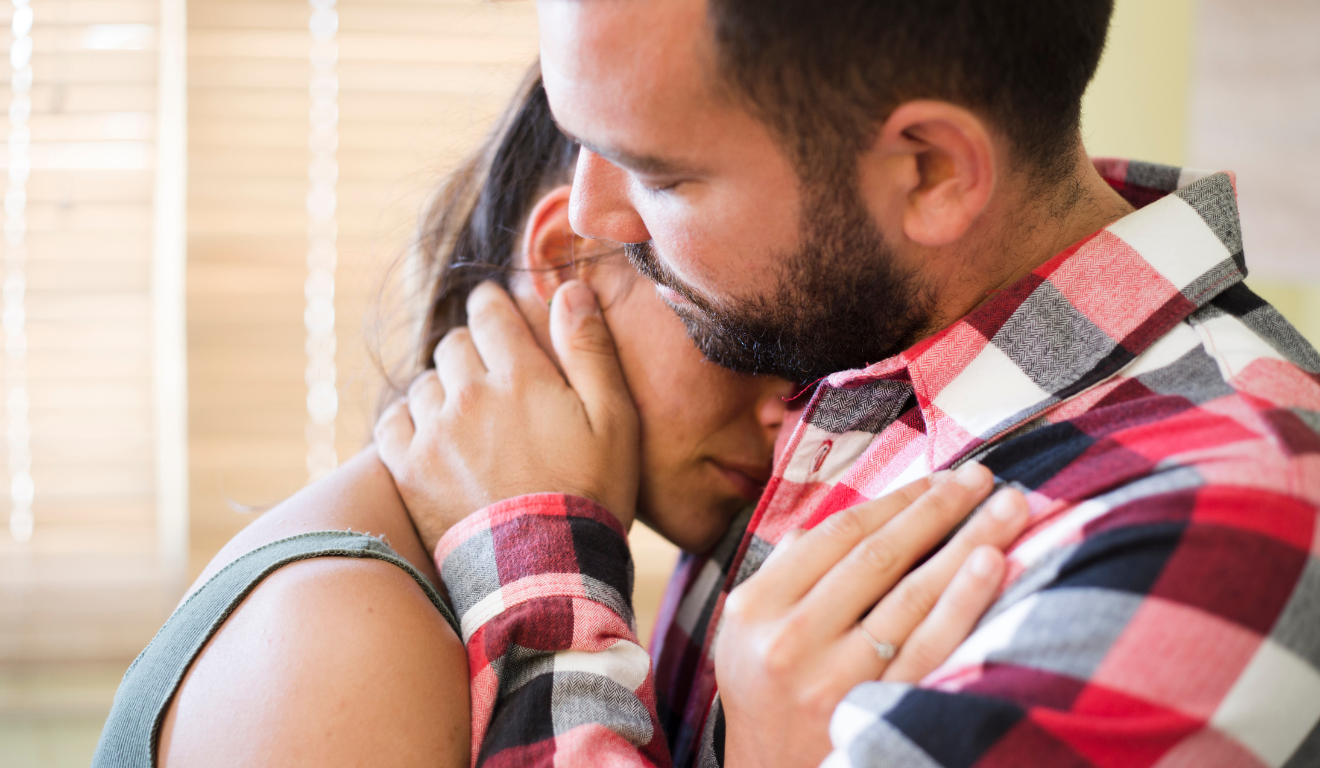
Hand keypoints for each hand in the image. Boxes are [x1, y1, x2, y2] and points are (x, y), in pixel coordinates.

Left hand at [375, 280, 639, 552]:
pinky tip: (432, 437)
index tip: (497, 314)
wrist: (546, 574)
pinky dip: (409, 421)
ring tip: (467, 416)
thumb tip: (570, 289)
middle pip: (454, 344)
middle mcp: (469, 394)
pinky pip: (392, 422)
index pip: (488, 311)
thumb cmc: (591, 495)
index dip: (492, 306)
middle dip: (473, 351)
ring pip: (424, 382)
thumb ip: (590, 349)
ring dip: (443, 389)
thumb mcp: (615, 420)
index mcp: (520, 374)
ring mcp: (433, 433)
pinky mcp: (409, 470)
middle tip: (493, 378)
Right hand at [714, 464, 1029, 767]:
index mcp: (756, 607)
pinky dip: (964, 601)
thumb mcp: (749, 629)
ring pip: (911, 595)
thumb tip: (863, 514)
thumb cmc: (768, 693)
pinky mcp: (875, 713)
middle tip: (984, 478)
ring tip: (1009, 508)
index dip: (896, 501)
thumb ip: (791, 569)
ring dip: (966, 542)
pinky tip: (992, 564)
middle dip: (938, 509)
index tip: (939, 479)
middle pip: (879, 556)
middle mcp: (791, 640)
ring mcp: (834, 680)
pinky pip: (929, 646)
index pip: (837, 534)